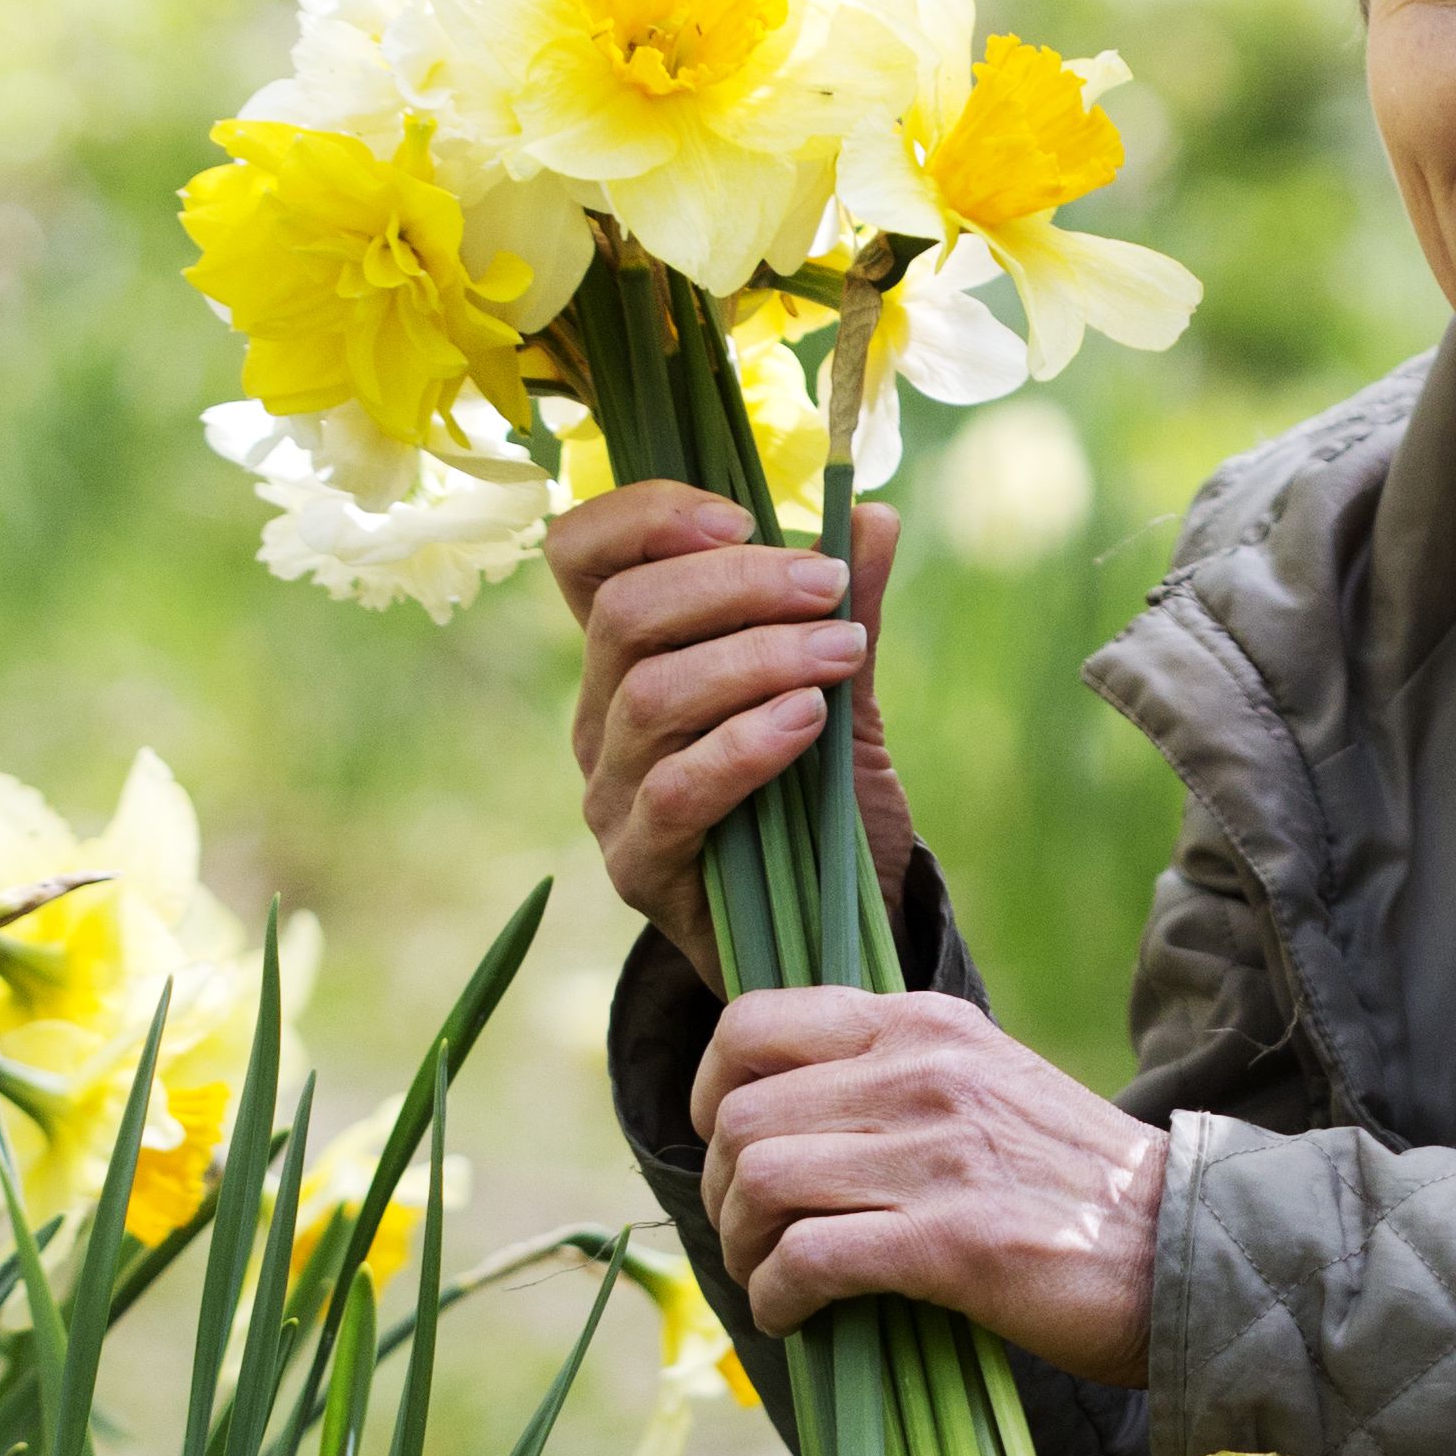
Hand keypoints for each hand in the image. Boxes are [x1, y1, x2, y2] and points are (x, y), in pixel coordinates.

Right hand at [552, 480, 919, 992]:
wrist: (832, 940)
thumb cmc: (822, 810)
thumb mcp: (844, 697)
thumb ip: (843, 612)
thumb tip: (872, 515)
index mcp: (631, 656)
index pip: (583, 556)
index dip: (643, 517)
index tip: (741, 516)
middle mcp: (601, 718)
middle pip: (625, 615)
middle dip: (735, 584)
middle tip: (830, 586)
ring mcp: (611, 795)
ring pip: (650, 695)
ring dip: (755, 658)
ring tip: (841, 653)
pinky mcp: (640, 867)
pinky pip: (677, 790)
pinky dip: (745, 743)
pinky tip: (808, 721)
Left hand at [695, 983, 1164, 1385]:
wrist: (1191, 1250)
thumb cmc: (1084, 1191)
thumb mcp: (994, 1088)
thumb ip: (905, 1080)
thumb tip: (796, 1116)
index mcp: (927, 1027)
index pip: (756, 1022)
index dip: (710, 1090)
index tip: (723, 1145)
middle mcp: (923, 1073)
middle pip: (743, 1115)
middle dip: (719, 1189)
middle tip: (747, 1236)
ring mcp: (937, 1155)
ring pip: (760, 1181)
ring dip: (742, 1246)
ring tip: (767, 1280)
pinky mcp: (951, 1241)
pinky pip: (807, 1258)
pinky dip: (778, 1295)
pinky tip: (796, 1317)